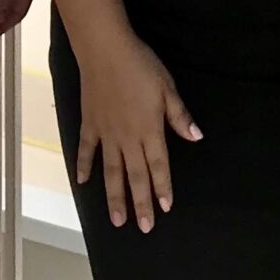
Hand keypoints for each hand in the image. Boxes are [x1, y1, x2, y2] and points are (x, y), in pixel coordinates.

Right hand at [75, 34, 198, 233]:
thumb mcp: (167, 88)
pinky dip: (84, 166)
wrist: (106, 51)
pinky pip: (86, 150)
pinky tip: (82, 182)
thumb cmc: (141, 66)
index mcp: (149, 130)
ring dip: (114, 197)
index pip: (159, 165)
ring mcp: (106, 133)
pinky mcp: (90, 124)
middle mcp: (127, 138)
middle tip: (143, 228)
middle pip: (135, 176)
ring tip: (117, 220)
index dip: (162, 187)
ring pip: (111, 172)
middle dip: (141, 203)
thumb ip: (179, 116)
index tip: (165, 208)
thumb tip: (196, 137)